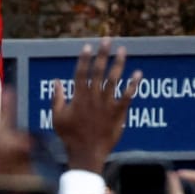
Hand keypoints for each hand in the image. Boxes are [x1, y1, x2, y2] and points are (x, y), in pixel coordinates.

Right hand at [49, 40, 141, 173]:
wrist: (86, 154)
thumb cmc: (70, 137)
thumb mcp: (57, 117)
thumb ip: (57, 98)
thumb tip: (56, 82)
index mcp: (78, 97)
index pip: (81, 72)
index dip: (84, 58)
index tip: (88, 46)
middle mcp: (93, 98)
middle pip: (98, 71)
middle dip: (103, 54)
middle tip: (107, 39)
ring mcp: (106, 105)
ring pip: (113, 80)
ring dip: (119, 64)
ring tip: (123, 50)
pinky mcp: (118, 113)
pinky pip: (127, 96)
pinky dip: (133, 84)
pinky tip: (138, 73)